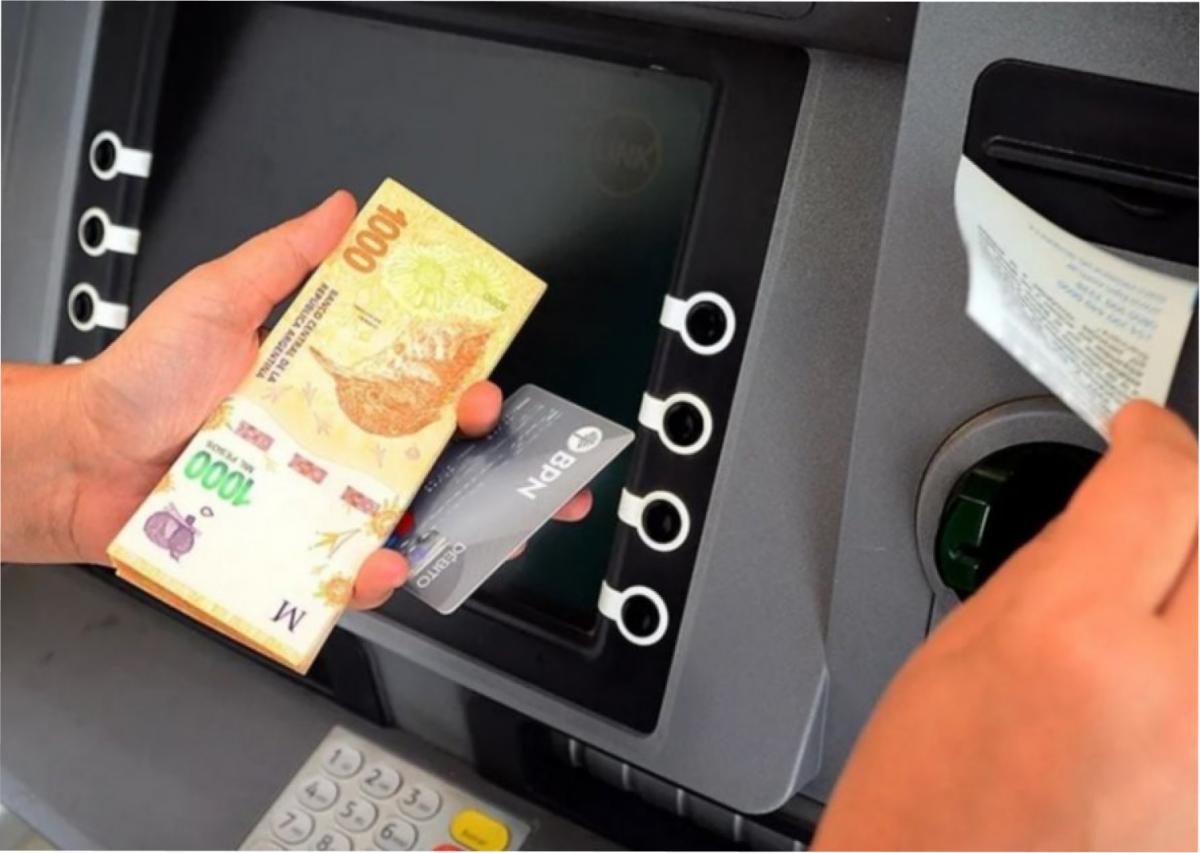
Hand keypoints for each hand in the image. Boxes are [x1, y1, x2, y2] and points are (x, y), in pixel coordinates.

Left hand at [4, 191, 588, 606]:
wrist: (80, 456)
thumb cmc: (143, 378)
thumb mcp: (218, 299)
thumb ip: (283, 258)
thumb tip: (342, 211)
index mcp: (332, 387)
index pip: (419, 388)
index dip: (465, 390)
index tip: (488, 392)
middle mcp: (336, 448)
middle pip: (435, 462)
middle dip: (496, 471)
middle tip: (520, 471)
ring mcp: (317, 502)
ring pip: (408, 521)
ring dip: (455, 529)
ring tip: (479, 529)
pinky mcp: (290, 549)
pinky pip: (346, 572)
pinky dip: (373, 575)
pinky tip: (386, 562)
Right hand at [814, 400, 1196, 850]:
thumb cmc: (922, 809)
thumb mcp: (950, 655)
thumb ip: (1046, 570)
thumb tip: (1103, 515)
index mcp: (1070, 644)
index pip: (1162, 486)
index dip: (1154, 437)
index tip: (1143, 430)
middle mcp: (1174, 700)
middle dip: (1198, 495)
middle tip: (1164, 489)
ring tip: (1161, 580)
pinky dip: (1197, 645)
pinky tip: (1161, 655)